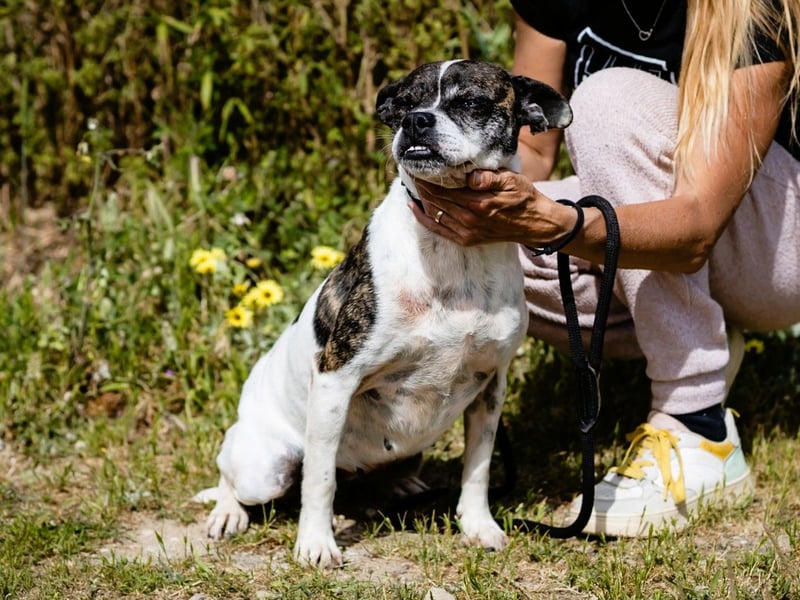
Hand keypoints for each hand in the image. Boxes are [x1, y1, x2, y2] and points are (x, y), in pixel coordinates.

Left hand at [409, 169, 574, 247]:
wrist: (534, 224)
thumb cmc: (523, 197)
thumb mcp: (512, 180)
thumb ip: (490, 177)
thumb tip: (471, 175)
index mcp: (478, 203)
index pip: (442, 187)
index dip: (426, 175)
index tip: (416, 162)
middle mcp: (468, 219)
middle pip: (435, 198)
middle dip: (420, 183)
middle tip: (410, 167)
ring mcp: (465, 231)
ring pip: (433, 212)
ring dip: (420, 196)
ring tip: (412, 181)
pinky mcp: (465, 239)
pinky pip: (437, 228)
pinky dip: (423, 217)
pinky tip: (414, 206)